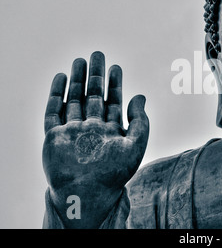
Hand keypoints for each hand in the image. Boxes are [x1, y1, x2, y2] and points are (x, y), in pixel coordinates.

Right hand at [42, 51, 148, 227]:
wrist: (87, 193)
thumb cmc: (114, 174)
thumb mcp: (136, 146)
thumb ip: (141, 121)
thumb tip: (140, 96)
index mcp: (110, 131)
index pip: (113, 101)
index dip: (115, 84)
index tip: (116, 67)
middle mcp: (91, 128)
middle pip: (93, 96)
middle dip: (95, 75)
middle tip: (98, 54)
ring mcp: (72, 131)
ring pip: (74, 99)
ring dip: (76, 80)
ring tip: (80, 60)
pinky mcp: (54, 136)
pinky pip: (54, 111)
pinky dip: (56, 94)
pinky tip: (61, 77)